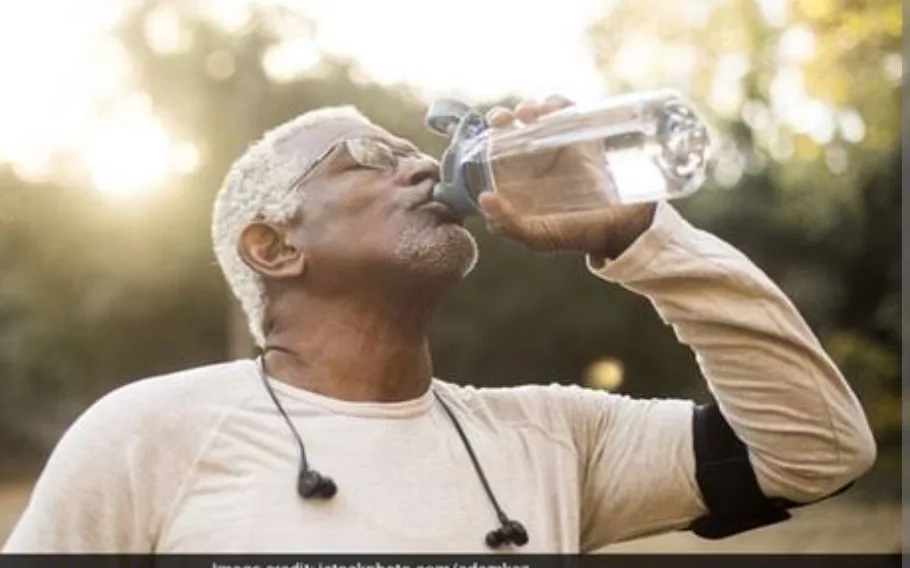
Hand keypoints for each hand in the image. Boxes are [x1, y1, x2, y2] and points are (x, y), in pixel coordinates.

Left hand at [478, 95, 655, 259]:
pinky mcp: (584, 135)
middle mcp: (537, 160)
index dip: (487, 139)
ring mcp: (560, 145)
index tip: (489, 134)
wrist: (625, 224)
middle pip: (511, 128)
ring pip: (537, 115)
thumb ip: (508, 225)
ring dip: (529, 107)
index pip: (495, 152)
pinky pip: (567, 110)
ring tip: (530, 115)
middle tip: (504, 120)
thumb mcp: (539, 237)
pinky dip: (557, 103)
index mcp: (520, 181)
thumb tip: (485, 198)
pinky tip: (553, 110)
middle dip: (502, 117)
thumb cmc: (580, 233)